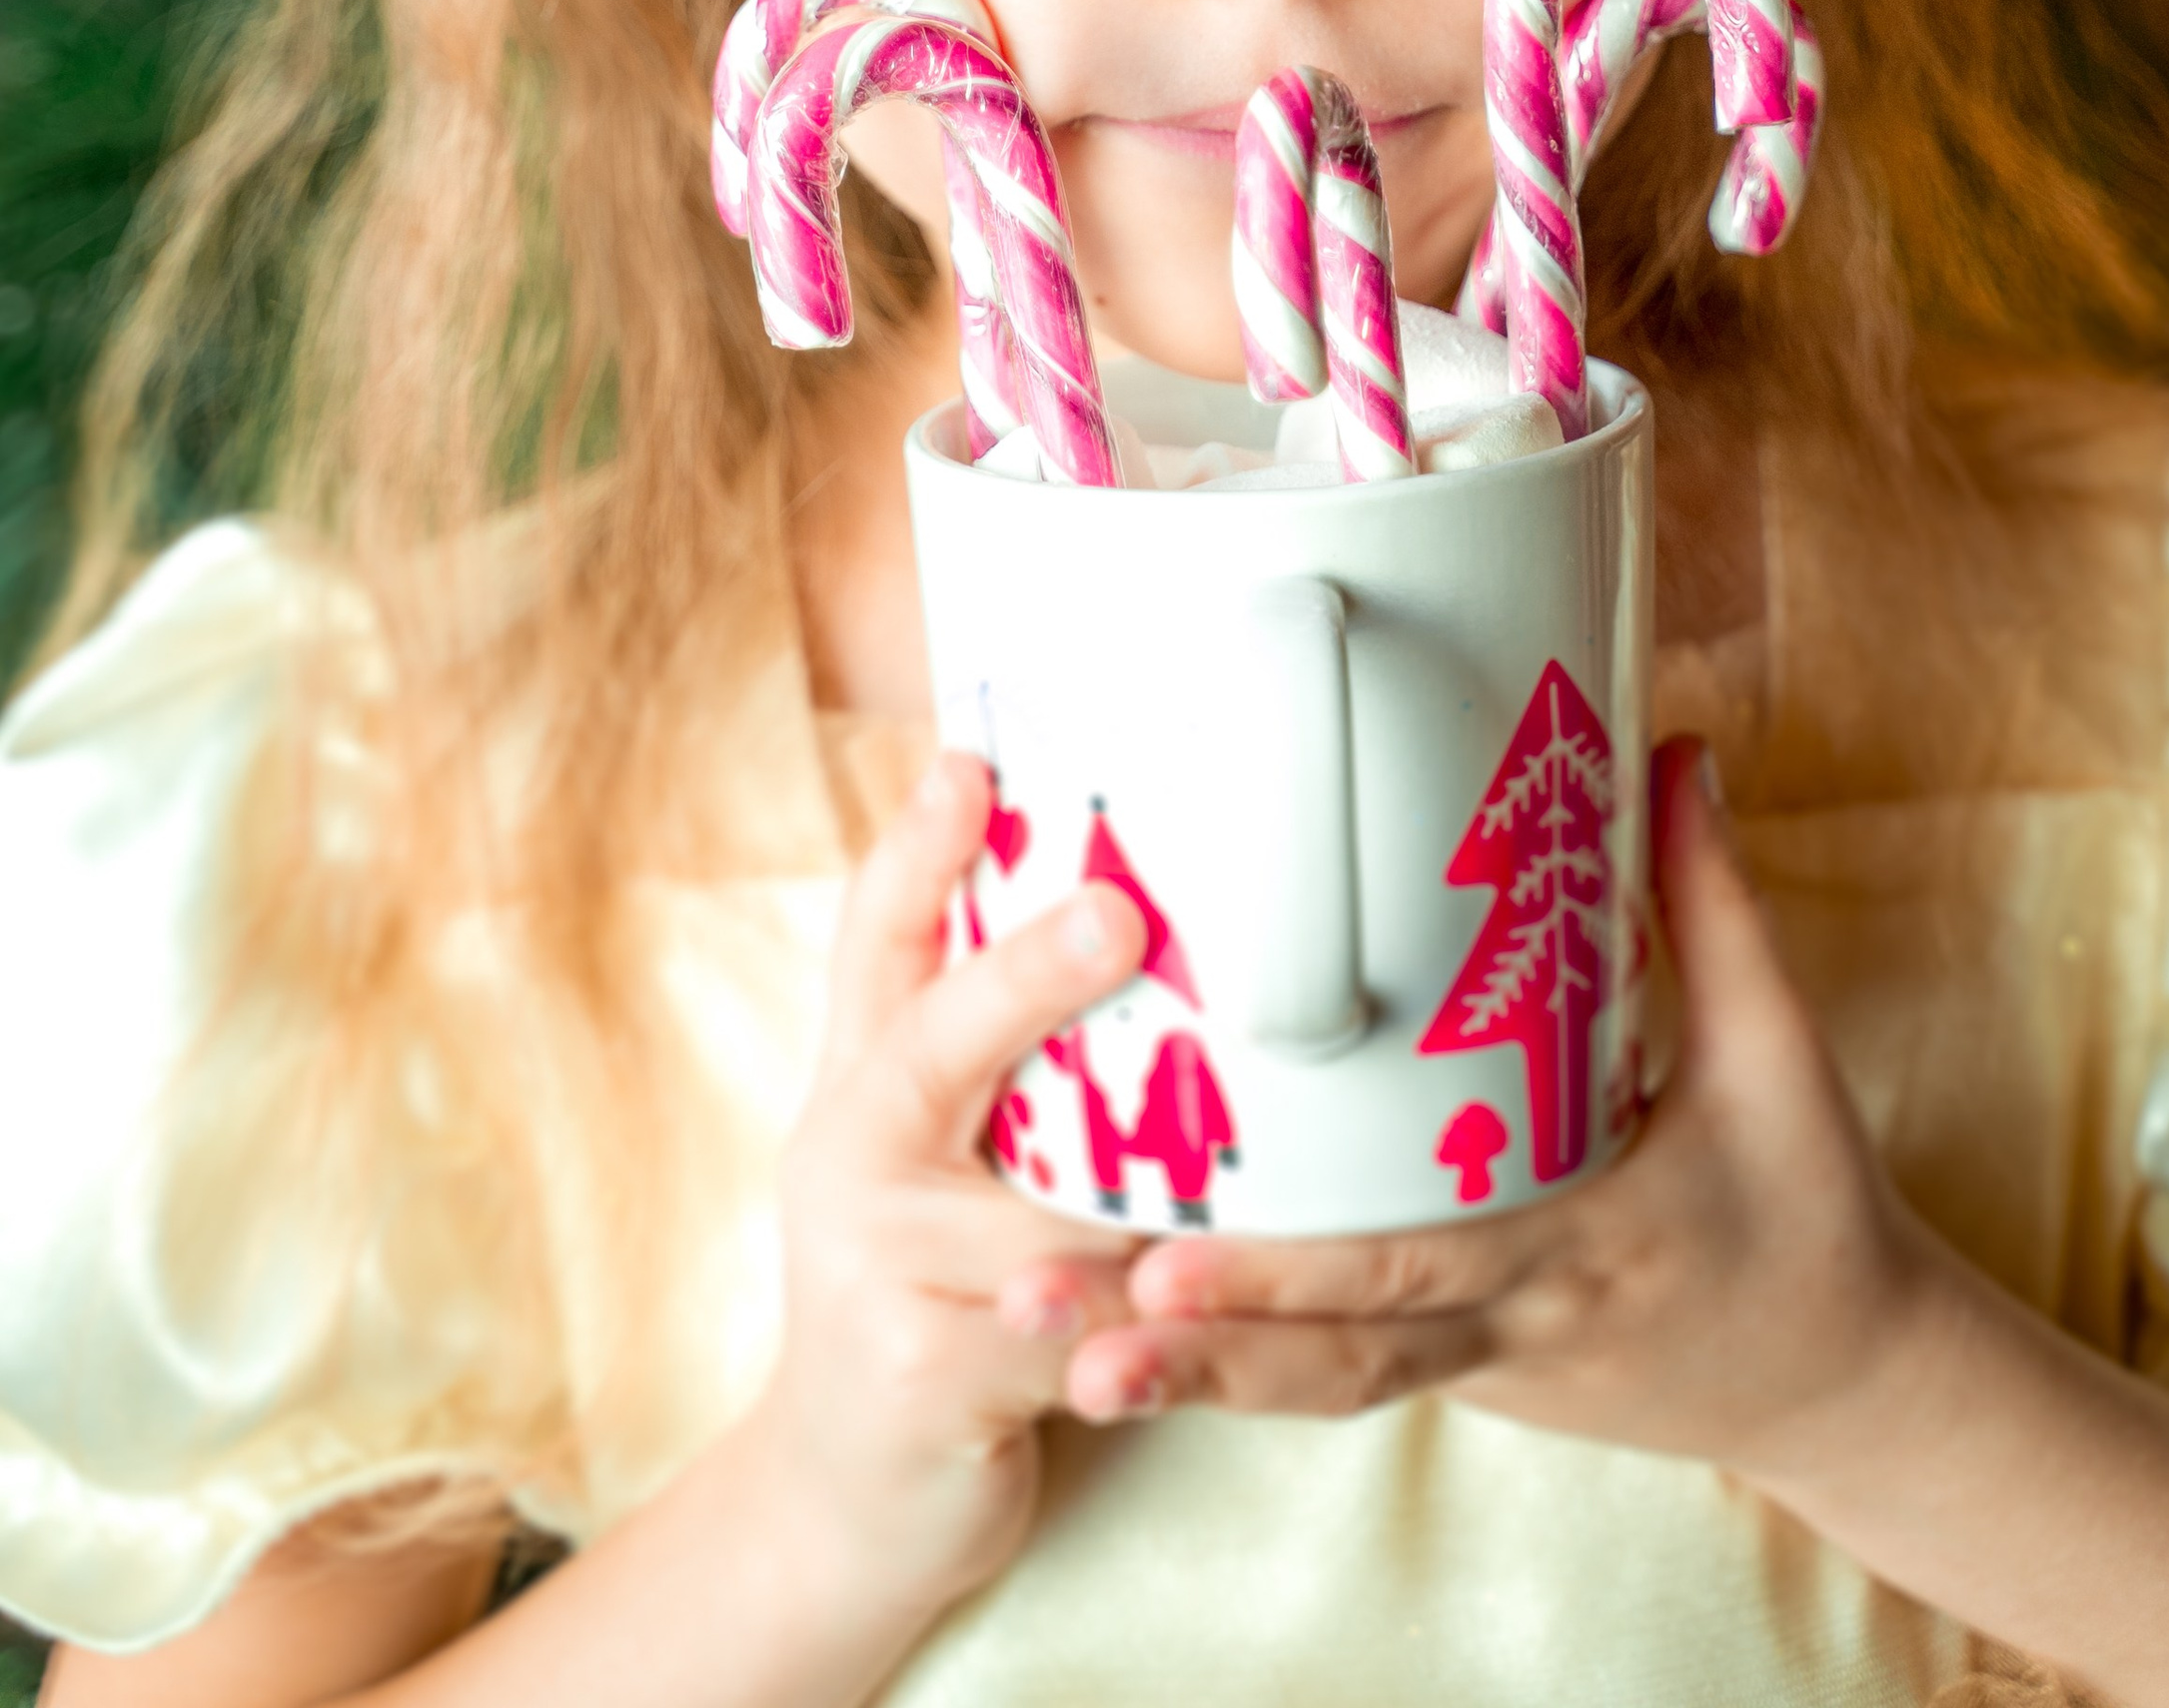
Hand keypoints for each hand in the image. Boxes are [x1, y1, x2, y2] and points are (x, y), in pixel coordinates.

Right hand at [739, 753, 1148, 1647]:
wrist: (846, 1505)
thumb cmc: (933, 1295)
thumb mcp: (938, 1163)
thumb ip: (1002, 1063)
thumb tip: (1133, 905)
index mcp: (859, 1088)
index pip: (874, 943)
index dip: (919, 847)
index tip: (970, 757)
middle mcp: (847, 1161)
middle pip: (928, 1045)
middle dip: (1024, 976)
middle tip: (1114, 912)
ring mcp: (873, 1276)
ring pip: (1026, 1206)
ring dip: (1130, 1178)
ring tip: (1227, 1128)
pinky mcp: (920, 1382)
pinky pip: (1060, 1332)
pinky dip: (1140, 1317)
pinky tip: (1203, 1297)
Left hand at [1065, 739, 1927, 1477]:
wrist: (1851, 1391)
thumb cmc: (1815, 1212)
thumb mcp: (1782, 1055)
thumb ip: (1711, 900)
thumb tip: (1670, 743)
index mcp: (1581, 1253)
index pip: (1416, 1270)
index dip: (1285, 1275)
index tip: (1163, 1256)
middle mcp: (1512, 1328)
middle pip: (1324, 1354)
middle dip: (1177, 1336)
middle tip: (1027, 1298)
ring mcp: (1481, 1367)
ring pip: (1309, 1384)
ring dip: (1178, 1368)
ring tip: (1040, 1335)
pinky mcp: (1466, 1370)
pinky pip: (1339, 1367)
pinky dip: (1234, 1354)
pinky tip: (1121, 1320)